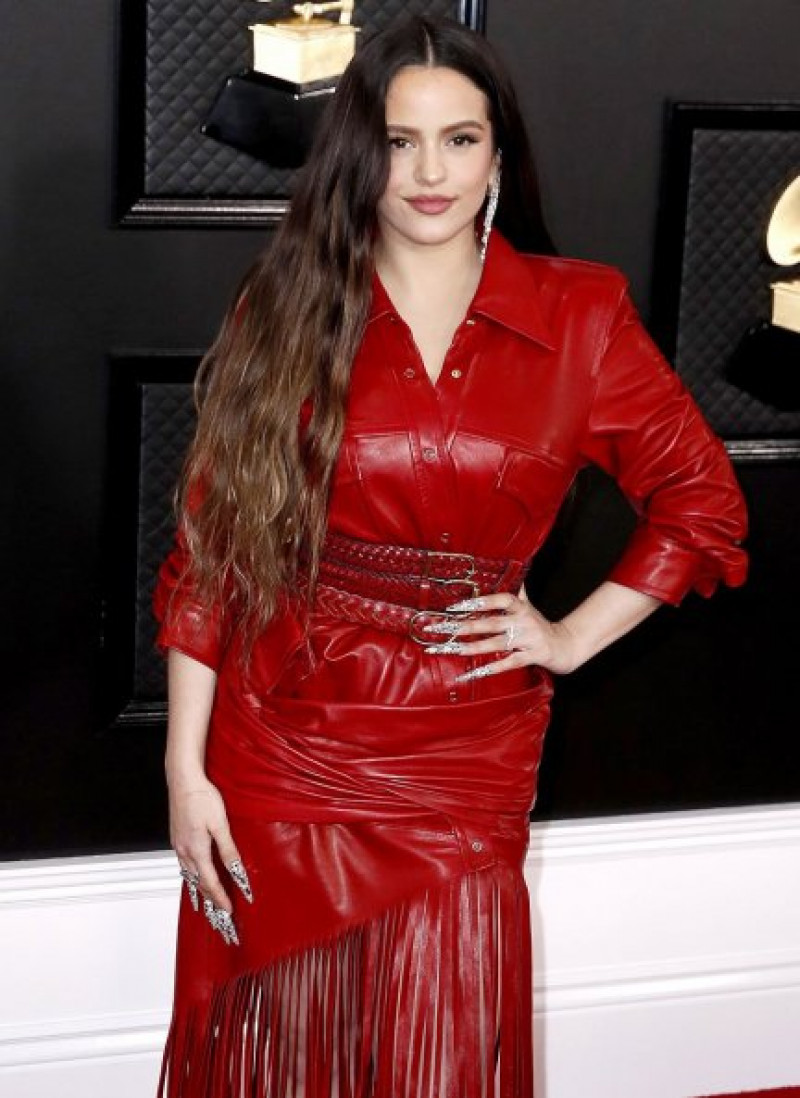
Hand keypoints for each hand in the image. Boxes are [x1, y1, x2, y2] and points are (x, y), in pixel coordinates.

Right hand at [169, 773, 252, 941]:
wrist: (183, 780)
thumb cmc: (202, 797)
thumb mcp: (220, 824)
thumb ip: (228, 850)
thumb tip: (237, 871)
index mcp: (196, 850)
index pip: (210, 883)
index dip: (220, 898)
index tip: (229, 911)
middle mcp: (184, 851)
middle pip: (198, 883)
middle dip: (210, 901)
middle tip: (220, 916)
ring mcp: (178, 845)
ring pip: (189, 875)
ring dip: (200, 890)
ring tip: (208, 903)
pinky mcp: (177, 838)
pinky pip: (184, 865)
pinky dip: (192, 876)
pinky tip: (196, 876)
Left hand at [423, 587, 578, 680]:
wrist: (565, 645)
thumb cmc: (540, 625)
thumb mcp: (528, 606)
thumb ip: (516, 592)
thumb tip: (509, 568)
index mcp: (521, 607)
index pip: (501, 599)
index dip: (481, 601)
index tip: (457, 605)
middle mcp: (524, 622)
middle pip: (492, 623)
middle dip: (465, 626)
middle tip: (442, 628)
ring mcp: (528, 640)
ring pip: (496, 643)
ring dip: (472, 647)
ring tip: (451, 649)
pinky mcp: (532, 656)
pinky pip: (509, 663)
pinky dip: (491, 668)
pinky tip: (474, 672)